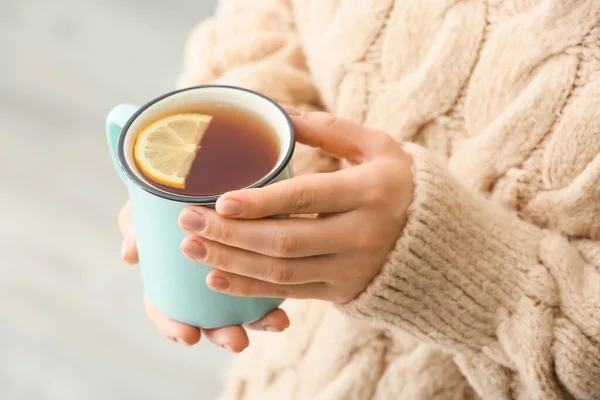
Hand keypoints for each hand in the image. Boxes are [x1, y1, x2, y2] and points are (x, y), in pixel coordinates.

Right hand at [118, 202, 289, 351]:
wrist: (204, 165)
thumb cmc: (169, 192)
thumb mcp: (148, 204)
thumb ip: (136, 225)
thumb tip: (130, 254)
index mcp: (170, 275)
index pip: (166, 308)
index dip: (173, 325)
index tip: (187, 336)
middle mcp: (201, 282)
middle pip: (209, 319)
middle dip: (224, 334)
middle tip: (237, 341)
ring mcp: (232, 273)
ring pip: (243, 309)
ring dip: (259, 323)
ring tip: (277, 323)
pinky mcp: (259, 259)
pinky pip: (269, 285)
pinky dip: (276, 299)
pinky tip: (287, 308)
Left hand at [179, 108, 413, 302]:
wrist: (436, 242)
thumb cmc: (399, 183)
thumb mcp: (378, 146)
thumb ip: (329, 128)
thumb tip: (276, 111)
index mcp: (371, 191)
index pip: (307, 198)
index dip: (260, 202)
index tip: (218, 201)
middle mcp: (362, 235)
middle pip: (285, 241)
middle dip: (230, 235)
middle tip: (187, 222)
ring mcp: (351, 268)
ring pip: (281, 273)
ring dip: (231, 262)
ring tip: (191, 249)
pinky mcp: (341, 291)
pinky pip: (290, 294)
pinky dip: (250, 289)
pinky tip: (216, 279)